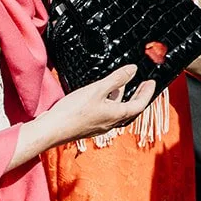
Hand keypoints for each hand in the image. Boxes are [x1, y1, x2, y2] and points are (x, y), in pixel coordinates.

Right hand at [41, 64, 159, 145]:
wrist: (49, 131)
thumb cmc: (72, 112)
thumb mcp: (97, 90)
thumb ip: (116, 79)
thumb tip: (134, 69)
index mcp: (116, 116)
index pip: (140, 105)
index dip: (147, 93)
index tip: (152, 82)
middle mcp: (110, 123)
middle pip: (130, 108)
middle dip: (138, 94)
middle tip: (144, 84)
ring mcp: (99, 125)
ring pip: (116, 109)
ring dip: (122, 96)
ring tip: (124, 83)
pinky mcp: (88, 125)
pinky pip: (105, 111)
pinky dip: (109, 100)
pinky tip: (102, 93)